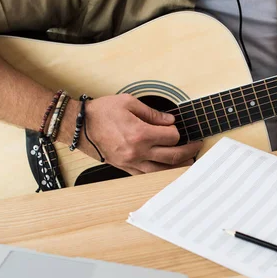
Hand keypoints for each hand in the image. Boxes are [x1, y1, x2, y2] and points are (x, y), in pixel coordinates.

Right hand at [79, 94, 202, 174]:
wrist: (79, 126)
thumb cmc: (102, 112)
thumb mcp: (128, 102)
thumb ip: (152, 113)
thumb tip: (169, 120)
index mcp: (140, 134)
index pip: (172, 137)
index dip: (177, 131)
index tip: (175, 127)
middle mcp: (138, 151)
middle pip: (173, 156)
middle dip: (189, 151)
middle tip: (196, 146)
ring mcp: (132, 162)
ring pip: (163, 171)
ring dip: (179, 167)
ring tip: (189, 161)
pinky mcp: (126, 168)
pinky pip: (147, 175)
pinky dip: (161, 173)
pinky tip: (168, 169)